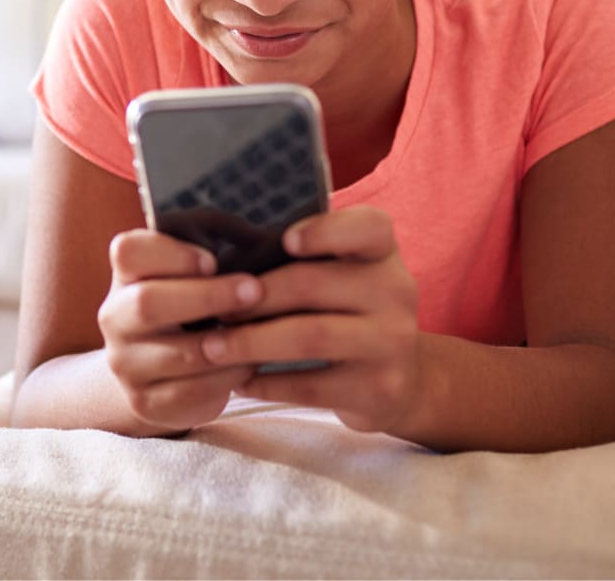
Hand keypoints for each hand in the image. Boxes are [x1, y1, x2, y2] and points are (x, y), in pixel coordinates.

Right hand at [97, 228, 264, 432]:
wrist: (157, 370)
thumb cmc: (191, 303)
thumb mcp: (194, 268)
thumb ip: (215, 243)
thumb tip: (261, 237)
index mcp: (125, 275)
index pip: (128, 251)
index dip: (171, 254)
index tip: (212, 260)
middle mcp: (115, 317)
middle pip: (147, 302)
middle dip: (208, 296)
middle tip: (254, 290)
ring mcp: (125, 364)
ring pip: (179, 354)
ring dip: (229, 342)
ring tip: (264, 331)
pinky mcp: (145, 402)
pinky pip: (193, 392)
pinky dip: (229, 377)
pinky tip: (249, 363)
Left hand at [197, 205, 423, 433]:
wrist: (401, 377)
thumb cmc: (349, 310)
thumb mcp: (344, 272)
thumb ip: (305, 257)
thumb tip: (229, 262)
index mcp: (382, 252)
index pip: (367, 226)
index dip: (324, 230)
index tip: (285, 240)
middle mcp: (396, 292)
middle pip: (312, 284)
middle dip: (254, 298)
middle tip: (216, 310)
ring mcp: (391, 342)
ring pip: (308, 336)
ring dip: (250, 342)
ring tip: (213, 348)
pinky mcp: (379, 389)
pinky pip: (311, 386)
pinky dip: (267, 383)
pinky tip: (240, 380)